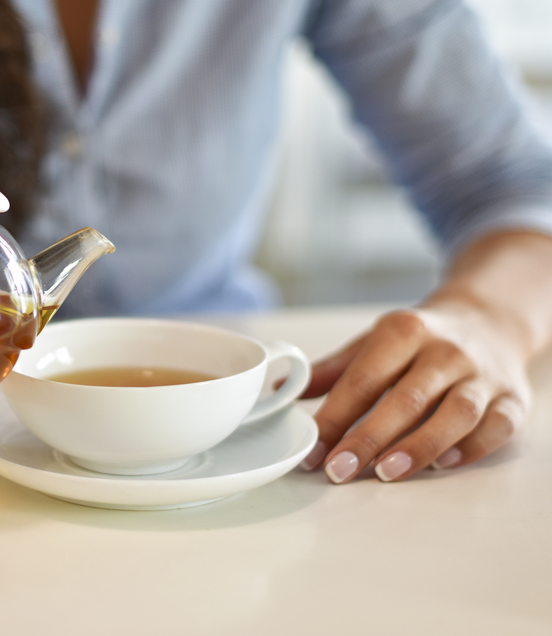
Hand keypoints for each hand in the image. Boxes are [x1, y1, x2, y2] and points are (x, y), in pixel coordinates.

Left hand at [299, 302, 530, 482]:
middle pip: (406, 399)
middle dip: (369, 438)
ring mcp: (482, 376)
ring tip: (387, 473)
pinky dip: (472, 448)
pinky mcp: (512, 399)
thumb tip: (280, 390)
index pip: (363, 380)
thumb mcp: (373, 343)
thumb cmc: (419, 340)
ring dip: (420, 446)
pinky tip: (444, 465)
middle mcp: (445, 352)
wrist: (489, 320)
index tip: (313, 451)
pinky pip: (496, 426)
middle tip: (339, 471)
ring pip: (455, 413)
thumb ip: (331, 371)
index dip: (335, 417)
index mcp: (404, 332)